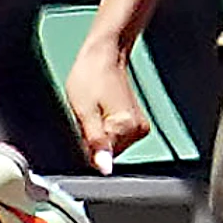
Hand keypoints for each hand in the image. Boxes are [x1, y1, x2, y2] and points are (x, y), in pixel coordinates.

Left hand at [64, 41, 149, 171]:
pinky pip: (116, 138)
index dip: (87, 146)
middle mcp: (139, 130)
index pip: (103, 157)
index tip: (81, 128)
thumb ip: (95, 141)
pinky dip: (105, 130)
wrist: (104, 55)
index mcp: (127, 127)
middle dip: (93, 141)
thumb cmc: (90, 76)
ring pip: (112, 146)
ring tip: (93, 112)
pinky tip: (99, 113)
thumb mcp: (83, 110)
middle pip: (109, 153)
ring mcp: (140, 128)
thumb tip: (104, 167)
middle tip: (85, 117)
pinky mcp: (137, 124)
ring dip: (99, 135)